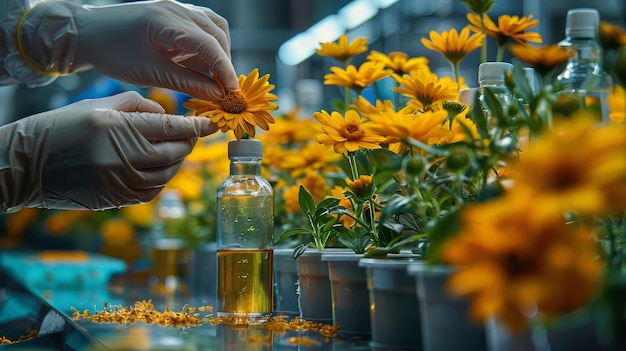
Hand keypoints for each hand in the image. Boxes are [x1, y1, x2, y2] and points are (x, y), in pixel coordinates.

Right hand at [0, 91, 217, 211]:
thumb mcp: (97, 105)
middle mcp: (123, 157)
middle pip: (175, 151)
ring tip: (175, 150)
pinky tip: (159, 168)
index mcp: (118, 128)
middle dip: (188, 142)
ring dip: (177, 161)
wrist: (26, 164)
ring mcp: (120, 182)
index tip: (211, 123)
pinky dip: (163, 179)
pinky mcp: (116, 199)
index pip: (171, 128)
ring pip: (168, 174)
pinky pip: (152, 191)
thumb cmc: (61, 127)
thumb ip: (137, 105)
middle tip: (191, 134)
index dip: (196, 126)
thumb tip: (168, 115)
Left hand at [17, 0, 238, 98]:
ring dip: (220, 53)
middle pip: (217, 34)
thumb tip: (218, 96)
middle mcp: (176, 9)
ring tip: (216, 77)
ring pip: (215, 28)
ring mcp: (177, 7)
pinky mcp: (175, 12)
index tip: (233, 93)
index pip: (209, 45)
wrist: (87, 32)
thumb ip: (188, 83)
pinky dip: (209, 45)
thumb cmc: (113, 53)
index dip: (225, 71)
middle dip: (225, 63)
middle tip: (226, 90)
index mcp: (167, 22)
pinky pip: (203, 26)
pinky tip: (203, 63)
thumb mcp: (151, 73)